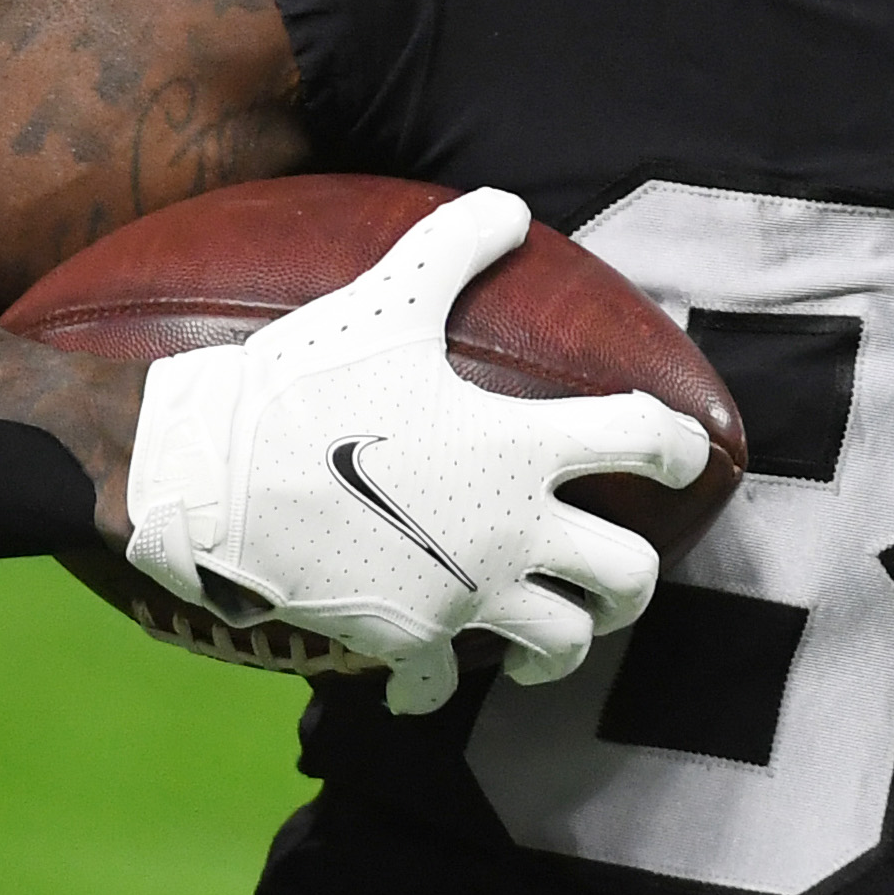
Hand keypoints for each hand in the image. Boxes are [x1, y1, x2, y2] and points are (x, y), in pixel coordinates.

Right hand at [116, 187, 710, 702]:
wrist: (210, 477)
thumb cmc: (300, 384)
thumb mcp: (384, 300)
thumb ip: (452, 248)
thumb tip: (508, 204)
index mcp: (519, 448)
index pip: (644, 442)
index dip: (679, 446)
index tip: (683, 453)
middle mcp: (511, 531)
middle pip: (628, 575)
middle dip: (635, 577)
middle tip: (618, 567)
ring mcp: (463, 594)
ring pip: (562, 645)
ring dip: (565, 643)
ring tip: (552, 634)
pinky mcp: (404, 639)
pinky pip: (440, 689)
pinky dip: (435, 690)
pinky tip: (424, 679)